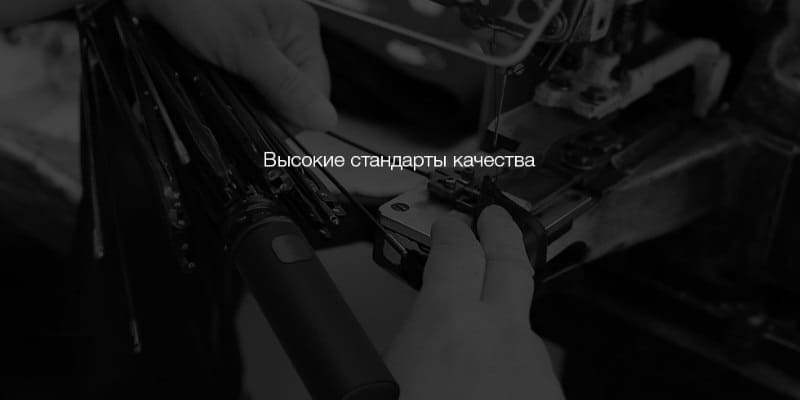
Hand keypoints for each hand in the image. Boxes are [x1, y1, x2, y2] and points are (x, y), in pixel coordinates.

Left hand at [127, 0, 336, 130]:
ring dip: (236, 103)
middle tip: (230, 97)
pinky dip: (221, 95)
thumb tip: (325, 119)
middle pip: (287, 98)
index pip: (314, 95)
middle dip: (259, 107)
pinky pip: (236, 90)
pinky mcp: (228, 55)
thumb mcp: (246, 46)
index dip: (290, 116)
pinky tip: (205, 84)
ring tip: (213, 86)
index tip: (259, 122)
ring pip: (259, 98)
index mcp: (300, 31)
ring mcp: (255, 48)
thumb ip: (286, 86)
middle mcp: (282, 40)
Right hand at [386, 206, 562, 399]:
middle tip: (494, 217)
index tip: (448, 225)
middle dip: (502, 232)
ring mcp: (532, 363)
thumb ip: (408, 339)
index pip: (456, 252)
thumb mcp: (389, 374)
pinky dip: (512, 354)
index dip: (452, 231)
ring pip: (522, 318)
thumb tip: (410, 337)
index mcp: (448, 323)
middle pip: (510, 263)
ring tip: (489, 302)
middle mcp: (499, 335)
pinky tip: (495, 368)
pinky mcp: (550, 390)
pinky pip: (531, 358)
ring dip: (505, 303)